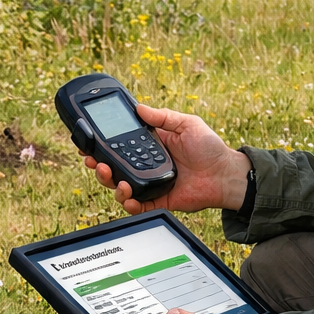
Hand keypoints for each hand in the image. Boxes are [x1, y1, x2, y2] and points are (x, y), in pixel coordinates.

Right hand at [82, 104, 250, 214]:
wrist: (225, 174)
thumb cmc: (210, 148)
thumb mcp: (187, 124)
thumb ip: (163, 116)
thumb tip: (139, 107)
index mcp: (150, 146)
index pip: (119, 145)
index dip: (102, 145)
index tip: (88, 142)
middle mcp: (146, 165)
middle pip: (114, 168)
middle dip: (99, 166)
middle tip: (94, 162)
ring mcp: (151, 183)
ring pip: (120, 187)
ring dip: (112, 184)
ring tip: (115, 179)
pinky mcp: (157, 201)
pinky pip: (138, 206)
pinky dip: (129, 203)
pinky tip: (127, 197)